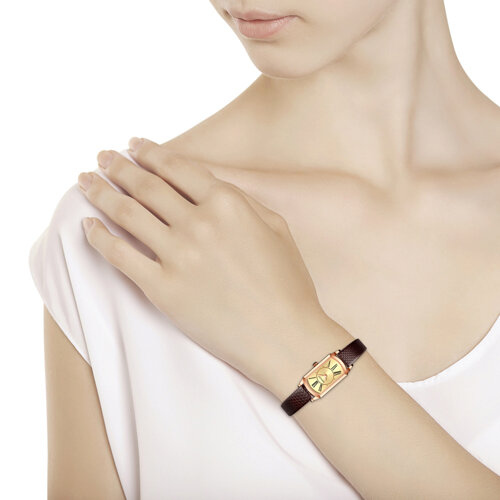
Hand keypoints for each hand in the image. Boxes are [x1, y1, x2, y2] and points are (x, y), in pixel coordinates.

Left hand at [77, 138, 334, 389]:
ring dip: (101, 192)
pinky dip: (98, 237)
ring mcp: (178, 256)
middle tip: (102, 157)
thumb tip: (209, 182)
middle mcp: (198, 223)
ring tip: (85, 181)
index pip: (177, 168)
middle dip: (119, 166)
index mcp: (227, 204)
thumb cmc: (287, 283)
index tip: (133, 145)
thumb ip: (242, 200)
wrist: (284, 337)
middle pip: (146, 186)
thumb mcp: (276, 228)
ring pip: (126, 214)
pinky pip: (120, 256)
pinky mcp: (162, 289)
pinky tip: (86, 225)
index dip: (150, 152)